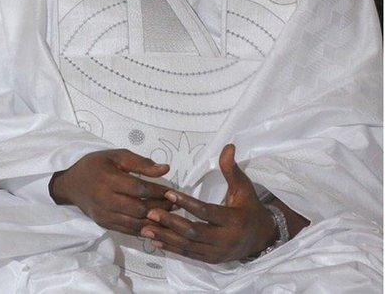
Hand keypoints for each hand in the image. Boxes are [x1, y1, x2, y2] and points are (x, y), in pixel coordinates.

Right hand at [50, 148, 173, 234]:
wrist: (70, 184)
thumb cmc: (95, 166)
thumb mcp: (116, 156)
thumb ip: (140, 163)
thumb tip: (165, 169)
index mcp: (108, 179)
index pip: (139, 189)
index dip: (159, 192)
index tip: (173, 192)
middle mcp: (105, 199)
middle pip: (139, 209)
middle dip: (160, 208)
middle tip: (174, 205)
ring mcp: (104, 214)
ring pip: (135, 223)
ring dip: (155, 222)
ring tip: (168, 216)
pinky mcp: (104, 224)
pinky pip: (127, 230)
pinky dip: (143, 229)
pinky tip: (154, 225)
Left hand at [140, 144, 277, 263]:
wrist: (263, 238)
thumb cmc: (249, 208)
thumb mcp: (244, 188)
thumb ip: (231, 169)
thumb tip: (228, 146)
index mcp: (233, 220)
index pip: (206, 212)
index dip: (187, 203)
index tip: (167, 193)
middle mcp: (225, 239)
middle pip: (194, 232)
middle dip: (170, 223)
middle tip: (149, 212)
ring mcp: (217, 253)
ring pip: (188, 246)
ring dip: (166, 238)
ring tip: (144, 228)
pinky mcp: (211, 260)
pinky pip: (189, 255)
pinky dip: (172, 249)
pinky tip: (154, 241)